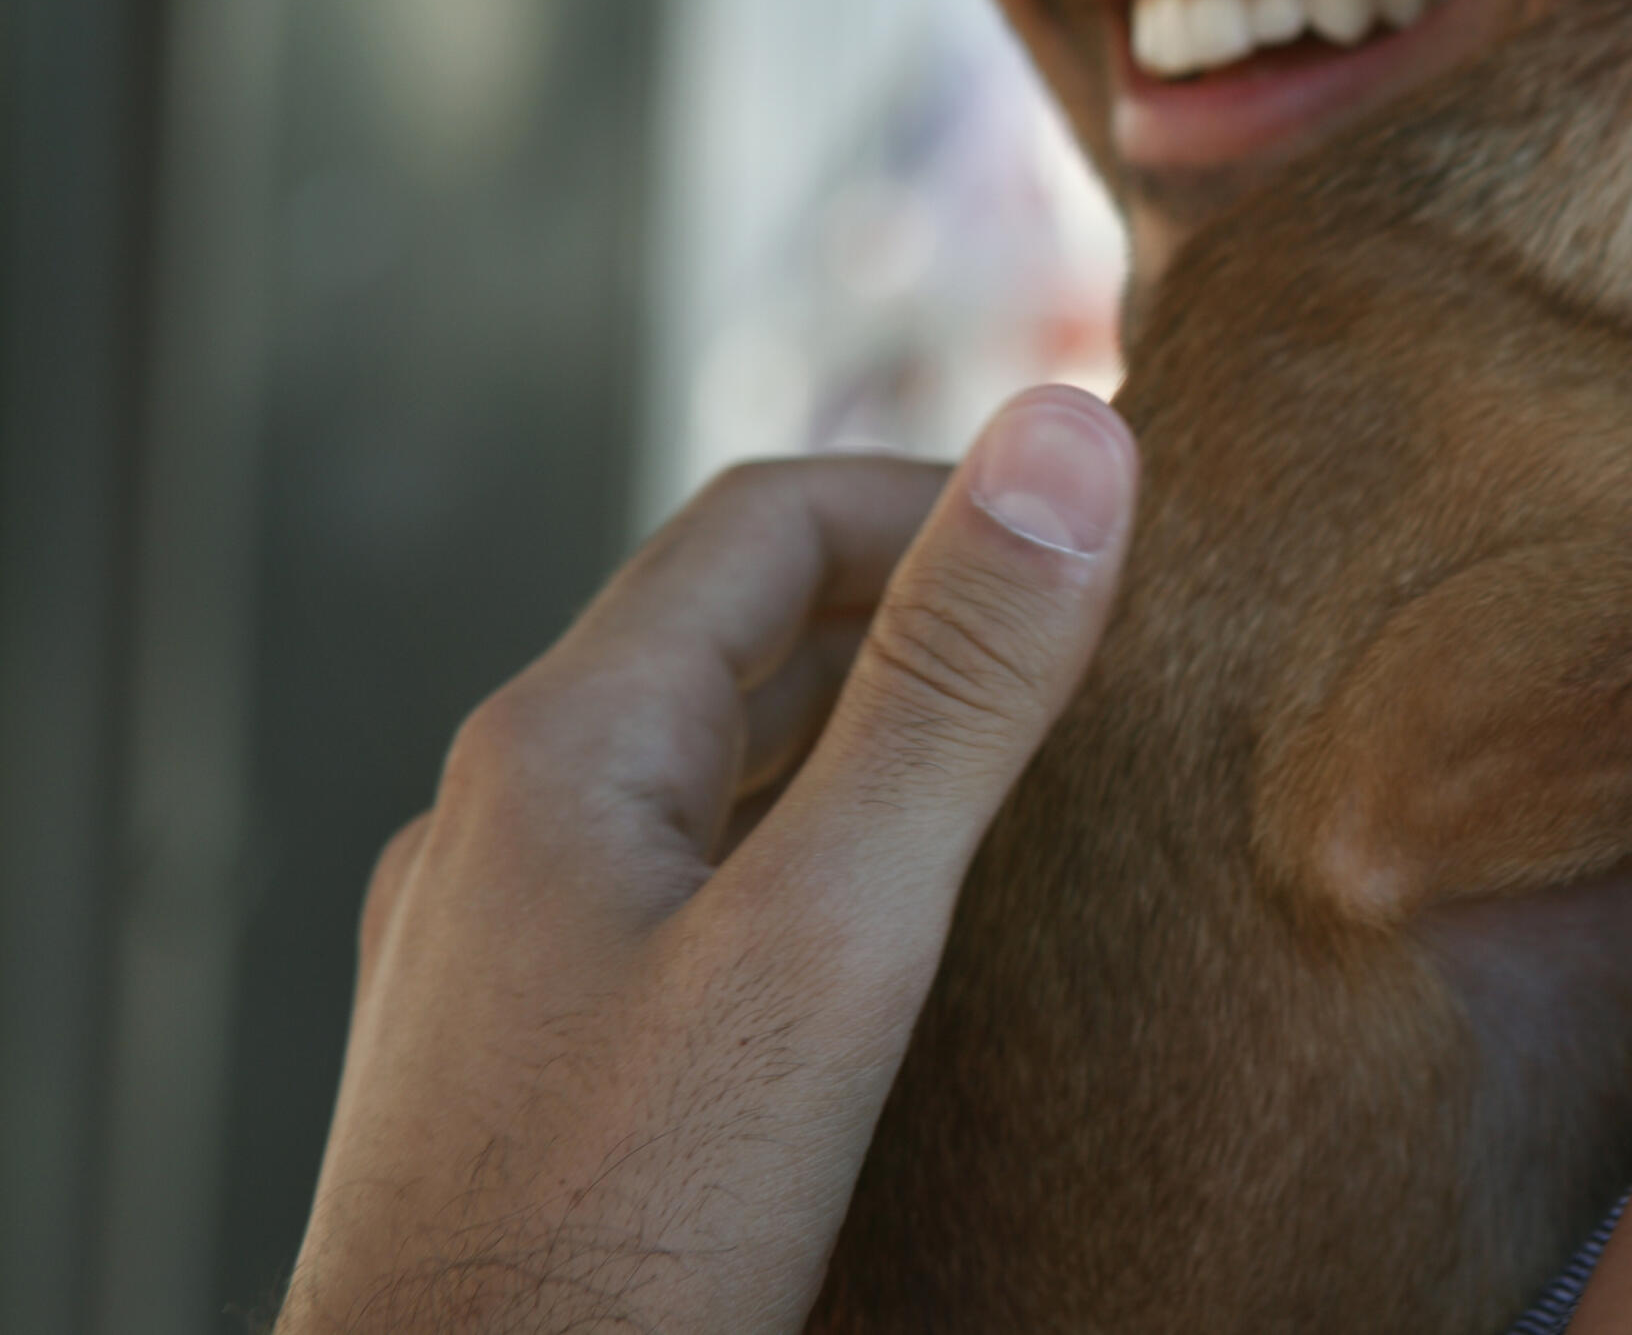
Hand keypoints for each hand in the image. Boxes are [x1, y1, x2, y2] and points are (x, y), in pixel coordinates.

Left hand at [277, 386, 1137, 1334]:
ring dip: (859, 746)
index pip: (771, 517)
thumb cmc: (631, 1235)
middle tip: (1094, 673)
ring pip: (701, 774)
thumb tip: (1071, 433)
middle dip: (920, 619)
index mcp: (557, 746)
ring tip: (1021, 800)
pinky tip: (879, 961)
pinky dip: (796, 867)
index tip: (1104, 565)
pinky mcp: (511, 1071)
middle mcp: (495, 824)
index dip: (948, 505)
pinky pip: (669, 899)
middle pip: (732, 637)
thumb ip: (955, 686)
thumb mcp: (838, 932)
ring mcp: (489, 955)